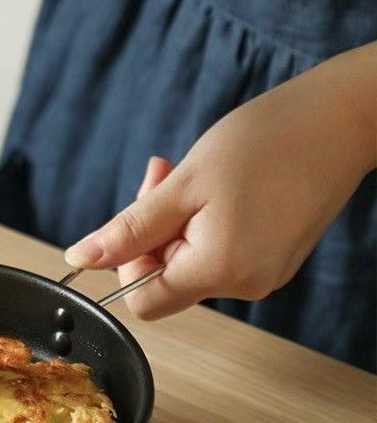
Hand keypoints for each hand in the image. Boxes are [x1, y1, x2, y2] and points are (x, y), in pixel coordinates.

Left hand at [65, 43, 376, 318]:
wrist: (341, 119)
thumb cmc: (263, 142)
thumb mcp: (182, 185)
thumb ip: (130, 230)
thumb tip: (81, 260)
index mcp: (220, 271)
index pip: (144, 302)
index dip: (127, 264)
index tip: (137, 216)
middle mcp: (246, 285)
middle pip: (167, 278)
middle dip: (152, 229)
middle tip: (161, 174)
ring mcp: (264, 273)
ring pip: (192, 261)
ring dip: (177, 219)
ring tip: (191, 173)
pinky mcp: (276, 257)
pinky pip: (220, 251)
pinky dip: (205, 221)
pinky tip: (216, 184)